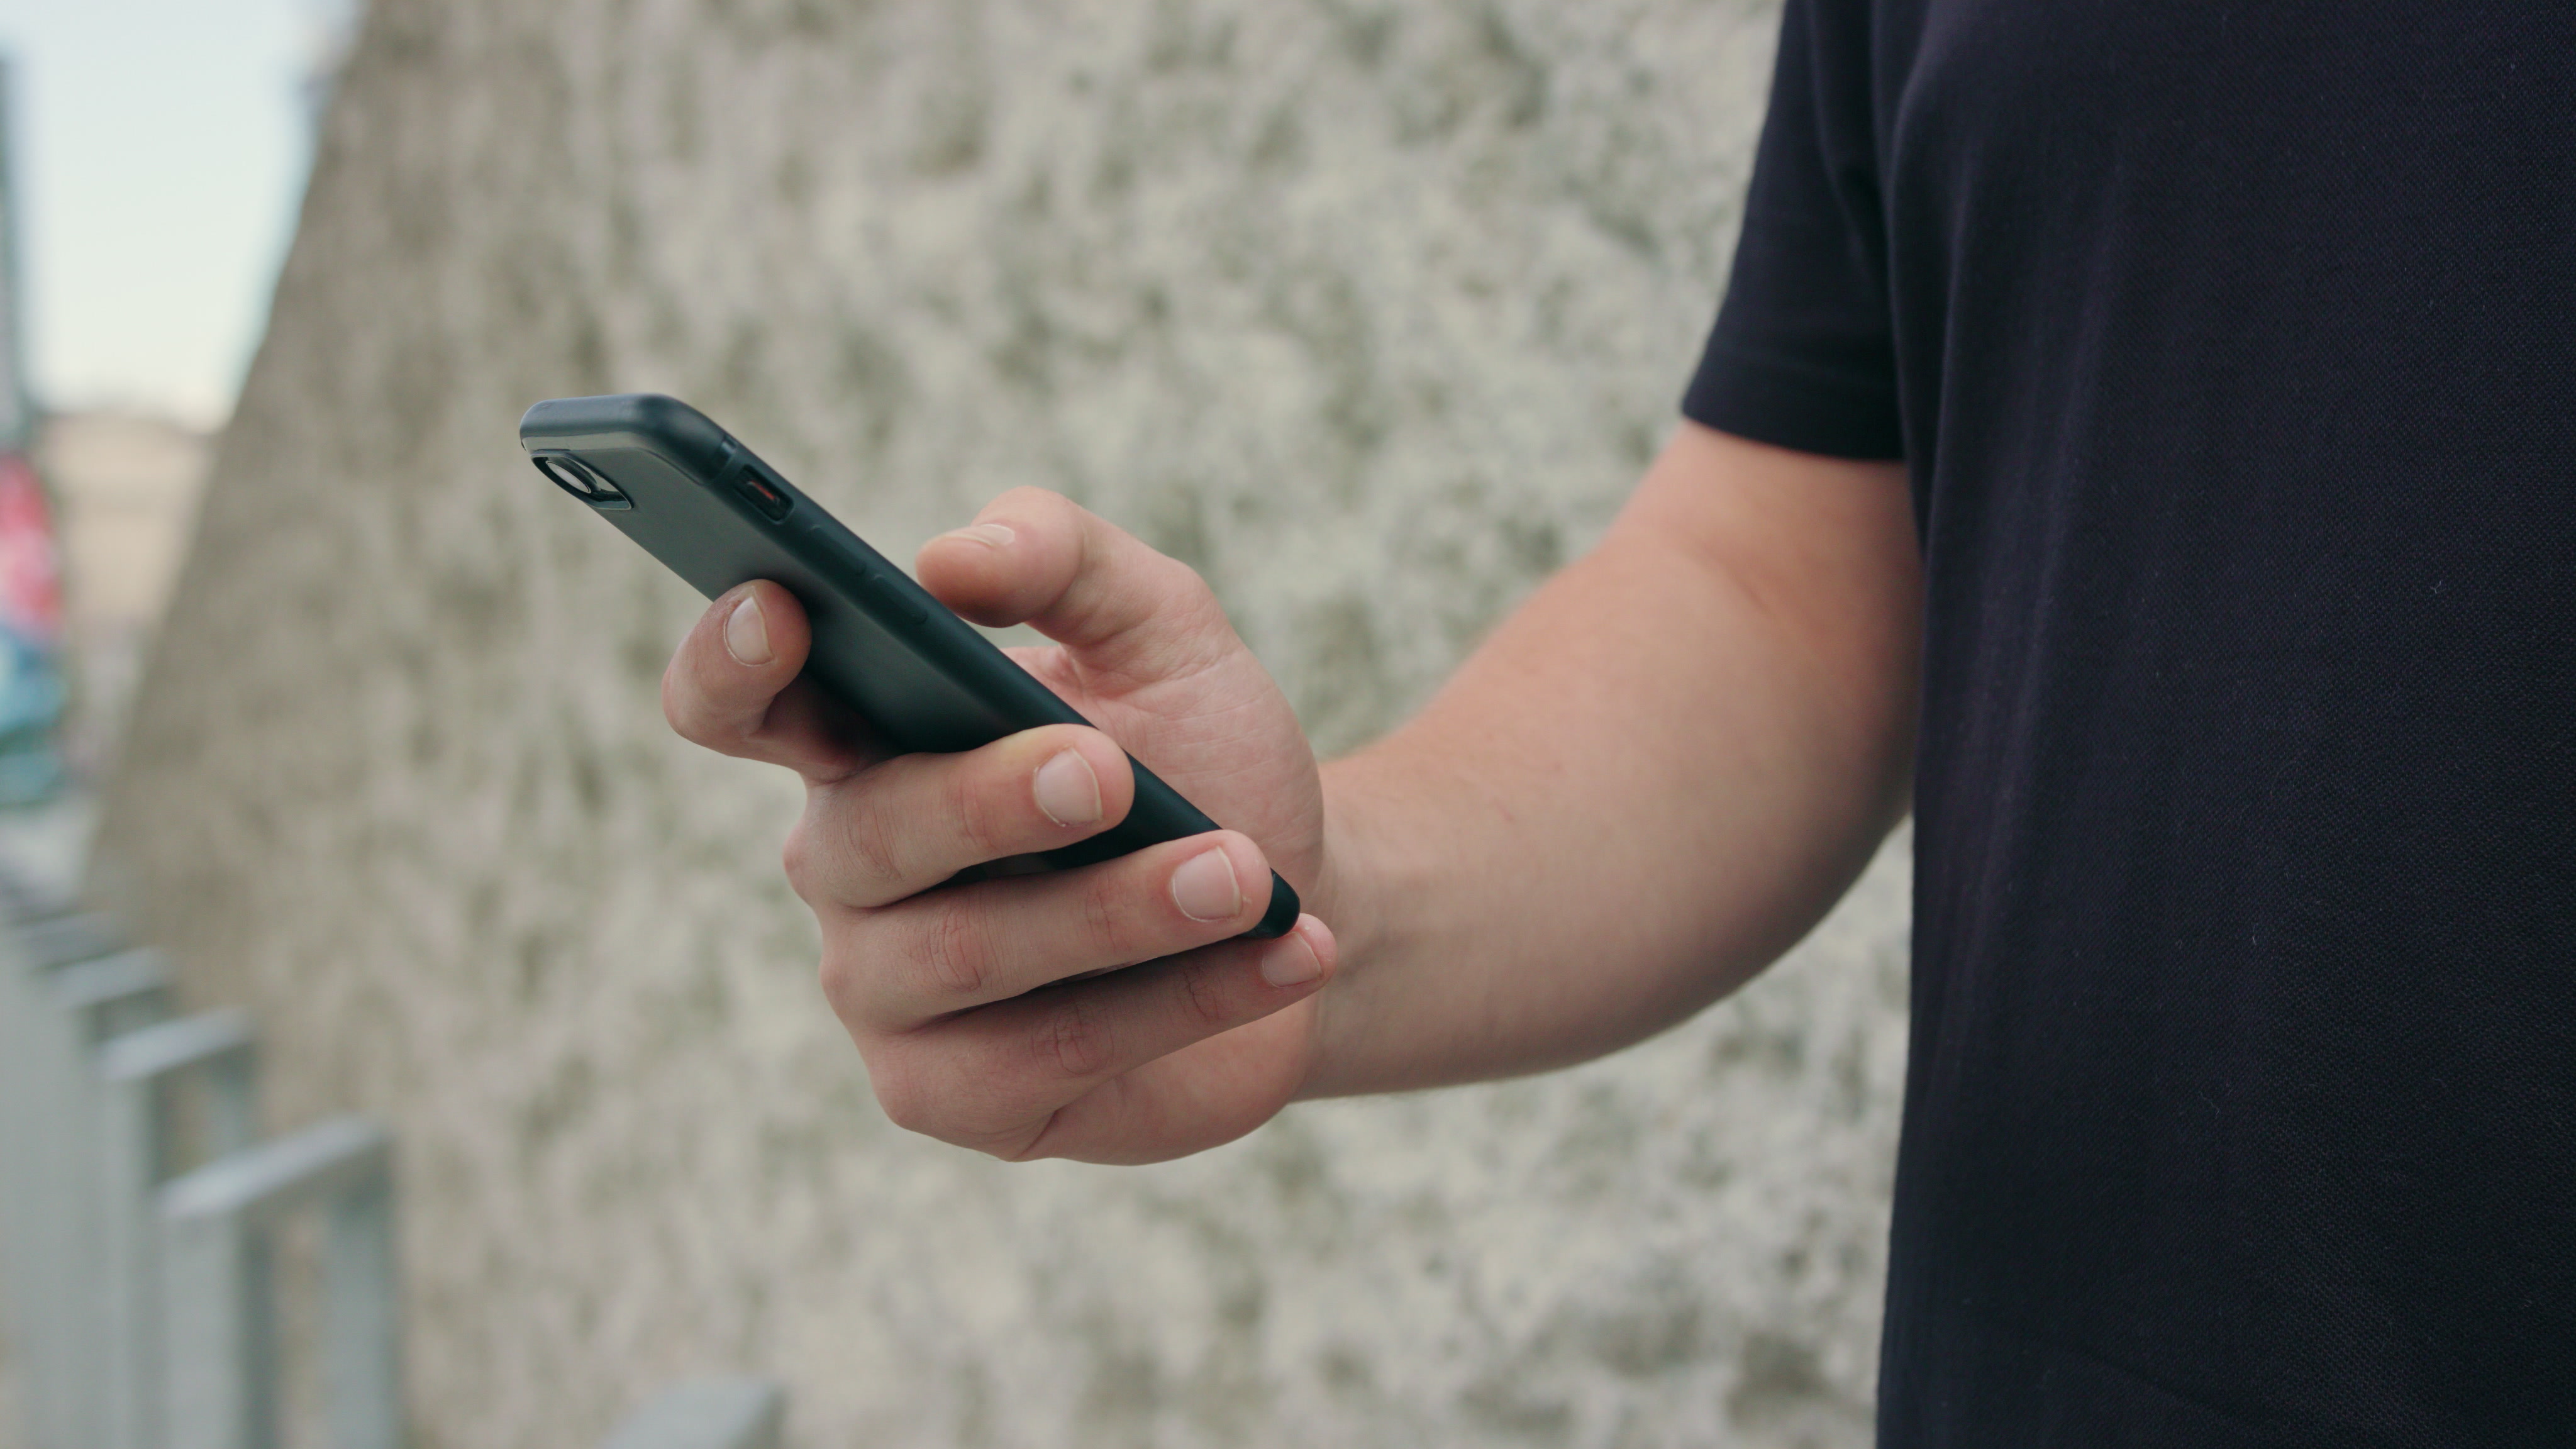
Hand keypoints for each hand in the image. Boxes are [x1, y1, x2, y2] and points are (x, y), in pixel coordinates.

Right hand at [661, 488, 1337, 1163]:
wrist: (1294, 904)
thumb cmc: (1201, 754)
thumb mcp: (1160, 628)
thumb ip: (1062, 557)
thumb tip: (950, 558)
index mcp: (862, 742)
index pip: (736, 703)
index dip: (729, 662)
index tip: (779, 609)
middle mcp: (849, 872)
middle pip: (870, 839)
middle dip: (992, 802)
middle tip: (1111, 772)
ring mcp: (890, 997)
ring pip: (966, 960)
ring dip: (1117, 912)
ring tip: (1244, 873)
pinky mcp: (963, 1100)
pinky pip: (1054, 1058)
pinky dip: (1184, 999)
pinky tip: (1286, 953)